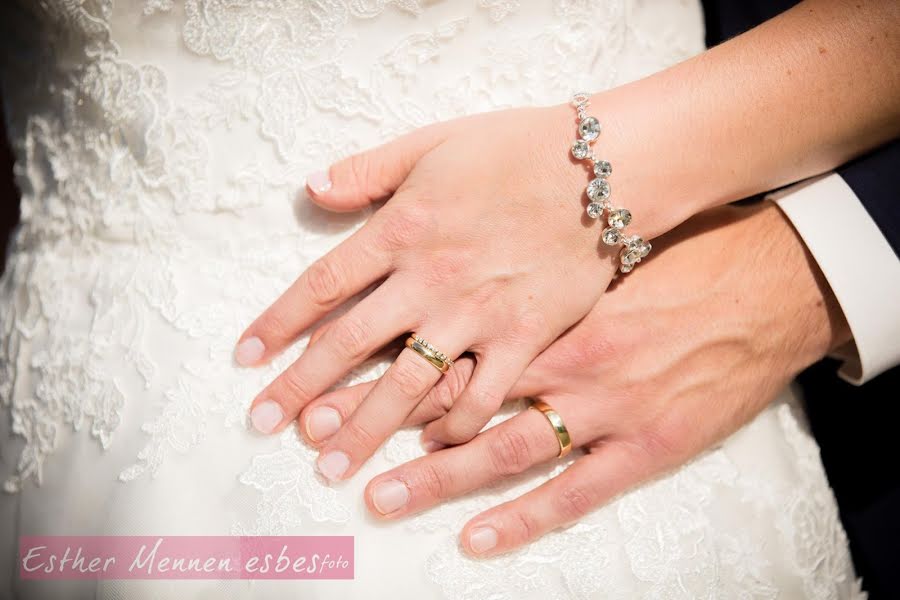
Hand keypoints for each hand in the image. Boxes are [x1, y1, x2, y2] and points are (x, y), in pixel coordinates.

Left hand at [237, 103, 633, 481]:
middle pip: (349, 344)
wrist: (602, 167)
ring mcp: (476, 313)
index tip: (245, 359)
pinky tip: (427, 448)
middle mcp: (428, 278)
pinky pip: (482, 394)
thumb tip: (310, 189)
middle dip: (301, 389)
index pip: (321, 285)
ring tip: (329, 465)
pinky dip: (453, 425)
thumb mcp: (432, 142)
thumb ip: (367, 170)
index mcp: (400, 229)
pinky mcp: (524, 336)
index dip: (277, 324)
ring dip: (363, 426)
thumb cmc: (516, 148)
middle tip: (264, 427)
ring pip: (406, 382)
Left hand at [304, 202, 848, 555]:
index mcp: (531, 301)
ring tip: (373, 494)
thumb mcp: (587, 240)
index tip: (313, 378)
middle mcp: (553, 354)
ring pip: (498, 445)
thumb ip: (513, 250)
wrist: (764, 278)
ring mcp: (599, 404)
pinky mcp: (644, 443)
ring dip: (433, 473)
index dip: (367, 359)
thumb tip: (434, 245)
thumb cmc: (668, 247)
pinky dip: (521, 515)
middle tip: (317, 443)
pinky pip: (573, 489)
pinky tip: (474, 535)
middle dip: (376, 417)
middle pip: (445, 392)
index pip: (429, 336)